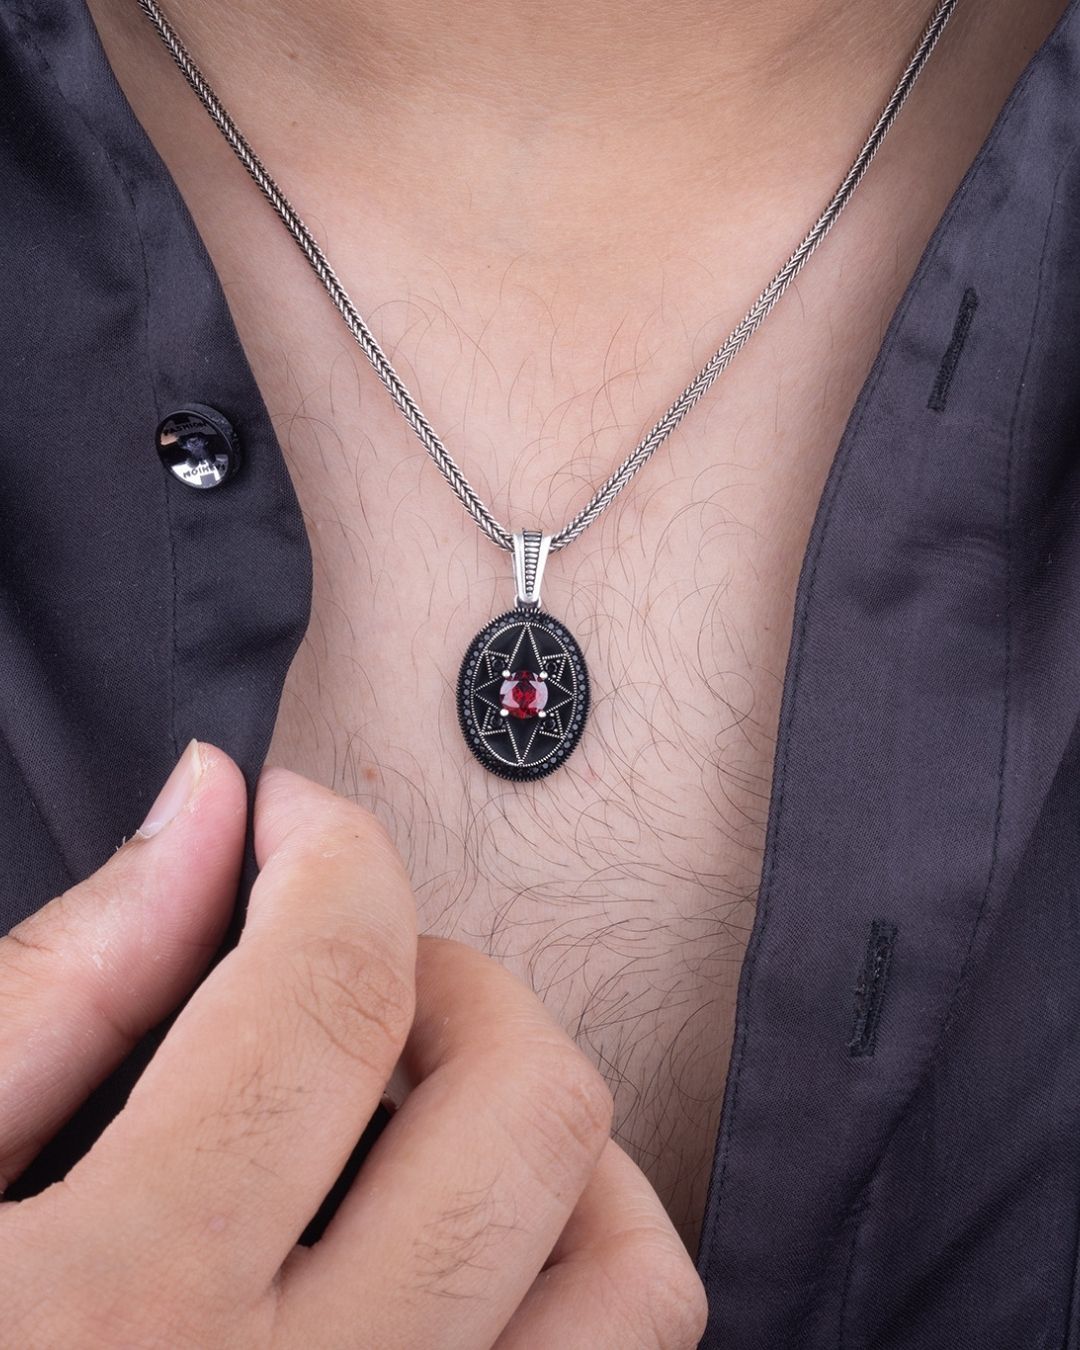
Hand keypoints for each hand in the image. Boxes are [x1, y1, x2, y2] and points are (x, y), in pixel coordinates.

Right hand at [0, 741, 707, 1347]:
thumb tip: (204, 813)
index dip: (330, 852)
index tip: (293, 823)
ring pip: (626, 1281)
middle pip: (522, 1111)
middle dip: (453, 980)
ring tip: (427, 1110)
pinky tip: (447, 1243)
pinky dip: (571, 1280)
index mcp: (120, 1311)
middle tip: (354, 974)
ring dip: (553, 1141)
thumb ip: (63, 986)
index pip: (329, 992)